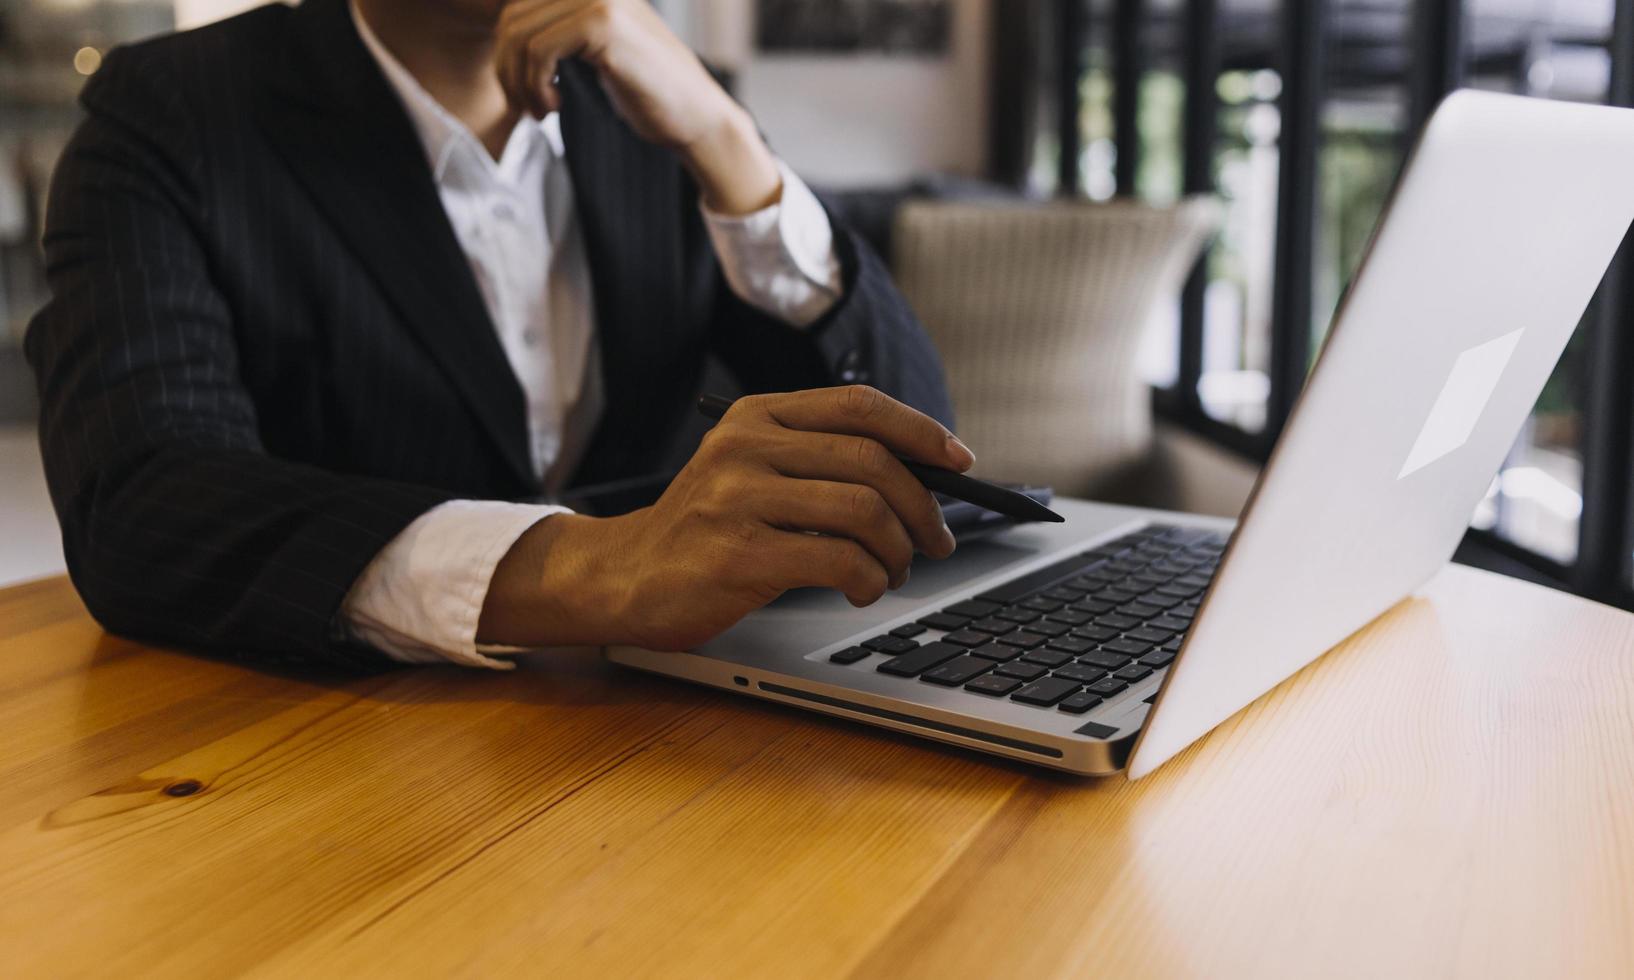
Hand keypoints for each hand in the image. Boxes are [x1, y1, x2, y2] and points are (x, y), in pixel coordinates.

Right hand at [478, 386, 974, 651]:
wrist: (623, 577)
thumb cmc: (704, 531)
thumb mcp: (750, 471)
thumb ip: (817, 462)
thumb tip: (922, 478)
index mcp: (757, 416)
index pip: (859, 405)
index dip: (920, 431)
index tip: (959, 461)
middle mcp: (746, 447)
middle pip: (873, 462)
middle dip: (923, 506)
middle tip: (935, 541)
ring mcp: (738, 499)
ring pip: (863, 511)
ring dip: (899, 550)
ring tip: (895, 571)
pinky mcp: (738, 555)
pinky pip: (838, 561)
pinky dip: (869, 579)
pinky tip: (862, 590)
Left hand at [493, 0, 780, 213]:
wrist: (695, 116)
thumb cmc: (646, 93)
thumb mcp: (592, 54)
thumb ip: (555, 35)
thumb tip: (503, 37)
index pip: (516, 6)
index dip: (506, 52)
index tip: (522, 90)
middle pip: (511, 17)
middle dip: (508, 70)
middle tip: (528, 108)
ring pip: (520, 35)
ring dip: (520, 83)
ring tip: (541, 112)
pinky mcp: (603, 21)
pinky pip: (538, 50)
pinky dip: (535, 86)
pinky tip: (554, 106)